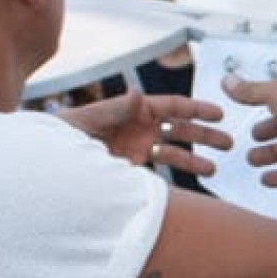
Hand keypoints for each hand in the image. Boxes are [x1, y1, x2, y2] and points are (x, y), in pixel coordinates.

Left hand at [75, 90, 232, 177]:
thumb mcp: (86, 121)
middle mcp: (140, 127)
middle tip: (228, 142)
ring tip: (214, 169)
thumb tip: (137, 95)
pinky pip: (160, 169)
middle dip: (205, 134)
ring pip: (175, 151)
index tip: (219, 114)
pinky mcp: (132, 167)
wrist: (47, 161)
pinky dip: (176, 175)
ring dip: (195, 159)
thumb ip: (114, 110)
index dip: (197, 109)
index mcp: (134, 109)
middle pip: (180, 128)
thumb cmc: (61, 133)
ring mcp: (138, 147)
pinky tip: (190, 182)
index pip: (173, 106)